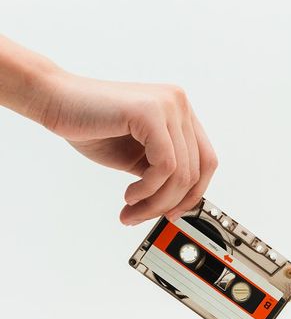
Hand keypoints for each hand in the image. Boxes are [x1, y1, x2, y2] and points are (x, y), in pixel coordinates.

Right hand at [41, 74, 217, 224]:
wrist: (55, 101)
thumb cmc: (92, 128)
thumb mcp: (138, 158)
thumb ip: (161, 174)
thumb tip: (179, 205)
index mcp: (179, 113)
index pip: (206, 162)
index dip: (192, 194)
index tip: (171, 214)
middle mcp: (179, 104)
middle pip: (196, 171)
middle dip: (169, 203)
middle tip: (142, 217)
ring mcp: (168, 105)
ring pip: (181, 173)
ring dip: (155, 202)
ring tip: (131, 209)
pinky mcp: (152, 112)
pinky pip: (165, 166)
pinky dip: (149, 190)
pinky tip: (130, 195)